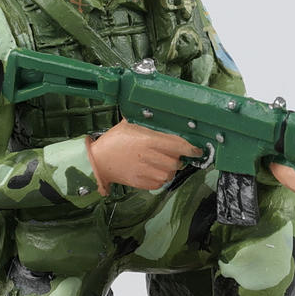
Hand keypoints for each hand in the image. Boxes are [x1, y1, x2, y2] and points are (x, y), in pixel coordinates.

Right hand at [86, 120, 202, 192]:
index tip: (197, 150)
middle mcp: (148, 156)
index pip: (177, 145)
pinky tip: (154, 171)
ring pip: (169, 174)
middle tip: (172, 155)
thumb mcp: (129, 124)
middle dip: (178, 159)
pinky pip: (159, 183)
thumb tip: (160, 112)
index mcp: (147, 140)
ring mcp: (144, 171)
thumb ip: (145, 120)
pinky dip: (161, 179)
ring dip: (170, 170)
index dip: (191, 148)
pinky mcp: (140, 182)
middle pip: (176, 161)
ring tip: (162, 164)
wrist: (97, 161)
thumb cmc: (114, 140)